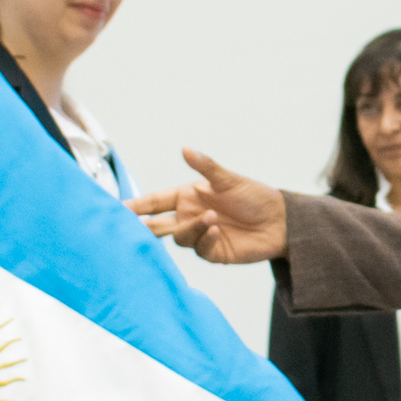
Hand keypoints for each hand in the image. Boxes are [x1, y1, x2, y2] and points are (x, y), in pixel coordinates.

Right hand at [132, 151, 287, 264]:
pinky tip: (217, 230)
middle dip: (145, 227)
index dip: (137, 206)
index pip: (155, 201)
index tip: (119, 209)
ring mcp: (199, 235)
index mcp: (188, 196)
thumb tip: (186, 148)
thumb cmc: (256, 196)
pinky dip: (204, 238)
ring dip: (190, 228)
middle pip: (157, 225)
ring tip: (212, 217)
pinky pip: (198, 248)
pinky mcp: (212, 252)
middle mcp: (189, 216)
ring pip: (178, 237)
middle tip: (134, 228)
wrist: (280, 222)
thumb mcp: (229, 179)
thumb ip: (206, 167)